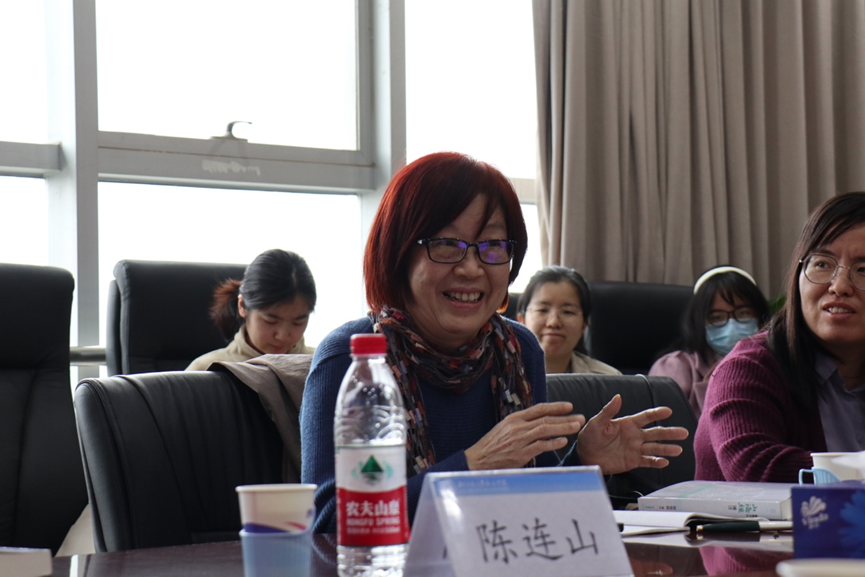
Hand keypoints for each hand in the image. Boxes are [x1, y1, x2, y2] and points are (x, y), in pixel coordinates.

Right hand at [465, 402, 585, 469]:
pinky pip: (540, 445)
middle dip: (565, 418)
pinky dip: (552, 443)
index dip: (555, 407)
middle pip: (546, 419)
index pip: (539, 409)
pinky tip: (563, 441)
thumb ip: (521, 425)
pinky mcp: (520, 453)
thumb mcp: (505, 429)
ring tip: (576, 427)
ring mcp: (519, 440)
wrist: (478, 460)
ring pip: (545, 430)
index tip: (569, 407)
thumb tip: (540, 422)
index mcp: (514, 418)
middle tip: (580, 418)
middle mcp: (518, 426)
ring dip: (563, 428)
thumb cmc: (492, 446)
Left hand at [576, 394, 688, 474]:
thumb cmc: (589, 436)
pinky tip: (664, 462)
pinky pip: (647, 461)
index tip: (668, 411)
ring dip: (667, 449)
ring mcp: (635, 448)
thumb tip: (618, 397)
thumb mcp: (596, 422)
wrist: (585, 456)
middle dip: (669, 432)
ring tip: (678, 449)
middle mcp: (635, 435)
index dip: (656, 413)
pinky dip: (656, 462)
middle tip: (683, 432)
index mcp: (628, 423)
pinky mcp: (633, 461)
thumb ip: (608, 411)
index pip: (645, 417)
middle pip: (655, 433)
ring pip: (655, 448)